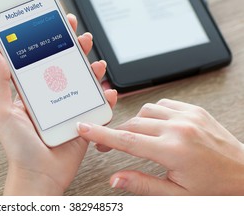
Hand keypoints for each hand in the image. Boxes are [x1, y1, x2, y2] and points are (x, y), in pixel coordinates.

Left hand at [0, 14, 116, 194]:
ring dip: (92, 67)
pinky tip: (108, 90)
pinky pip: (97, 105)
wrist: (38, 176)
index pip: (42, 59)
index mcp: (32, 91)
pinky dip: (106, 97)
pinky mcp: (83, 120)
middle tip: (79, 34)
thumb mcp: (1, 112)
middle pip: (66, 65)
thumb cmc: (17, 147)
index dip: (50, 40)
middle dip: (74, 48)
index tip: (55, 22)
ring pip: (84, 81)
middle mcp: (51, 96)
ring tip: (97, 60)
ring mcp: (68, 107)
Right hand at [77, 99, 243, 194]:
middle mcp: (180, 128)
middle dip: (115, 133)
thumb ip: (142, 185)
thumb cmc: (215, 189)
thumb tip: (115, 179)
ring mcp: (188, 116)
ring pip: (146, 110)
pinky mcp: (195, 110)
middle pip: (133, 124)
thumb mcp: (176, 195)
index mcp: (173, 151)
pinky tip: (154, 124)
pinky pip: (164, 103)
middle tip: (105, 145)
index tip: (84, 128)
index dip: (101, 134)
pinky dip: (153, 113)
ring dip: (135, 122)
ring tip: (134, 137)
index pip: (126, 140)